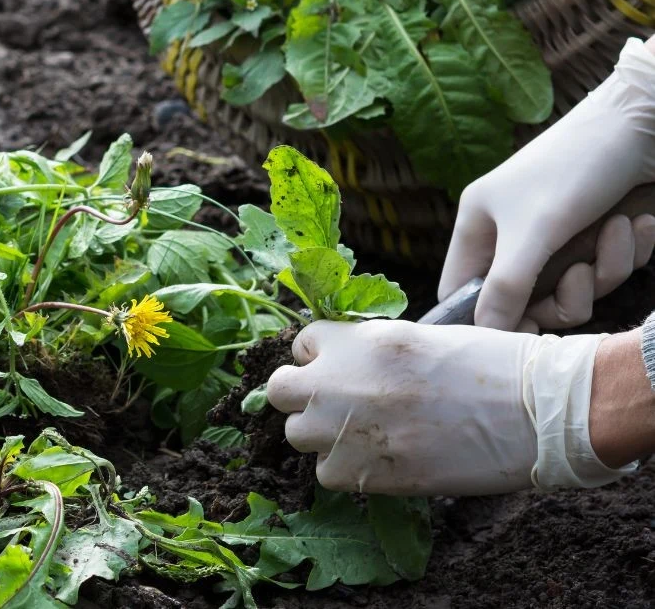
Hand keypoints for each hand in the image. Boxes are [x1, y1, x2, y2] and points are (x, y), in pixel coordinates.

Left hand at [266, 320, 636, 495]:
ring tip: (365, 436)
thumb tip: (352, 364)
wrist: (530, 411)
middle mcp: (335, 382)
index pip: (303, 344)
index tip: (345, 370)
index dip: (324, 358)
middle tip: (336, 406)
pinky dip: (348, 472)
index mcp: (354, 340)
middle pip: (279, 390)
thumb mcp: (421, 335)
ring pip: (297, 435)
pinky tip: (382, 463)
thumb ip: (373, 349)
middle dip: (302, 396)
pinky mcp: (360, 473)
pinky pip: (326, 475)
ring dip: (322, 436)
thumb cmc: (489, 365)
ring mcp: (342, 429)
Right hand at [439, 37, 654, 331]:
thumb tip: (485, 332)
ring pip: (574, 287)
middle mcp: (511, 231)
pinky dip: (627, 250)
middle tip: (582, 275)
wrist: (645, 121)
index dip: (487, 319)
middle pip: (527, 299)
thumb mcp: (535, 233)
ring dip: (605, 268)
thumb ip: (506, 288)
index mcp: (478, 224)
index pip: (461, 291)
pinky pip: (606, 267)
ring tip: (618, 229)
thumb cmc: (576, 167)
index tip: (522, 334)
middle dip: (565, 294)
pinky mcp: (594, 230)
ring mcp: (554, 232)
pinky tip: (636, 222)